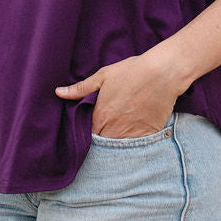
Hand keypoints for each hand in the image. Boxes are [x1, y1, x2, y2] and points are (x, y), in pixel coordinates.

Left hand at [55, 53, 177, 138]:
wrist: (162, 73)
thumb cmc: (132, 71)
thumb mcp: (103, 76)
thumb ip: (80, 88)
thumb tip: (58, 92)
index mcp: (100, 117)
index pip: (86, 136)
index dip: (86, 134)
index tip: (89, 129)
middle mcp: (114, 130)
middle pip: (101, 144)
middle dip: (101, 140)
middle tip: (104, 132)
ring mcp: (132, 134)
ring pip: (118, 148)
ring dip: (116, 143)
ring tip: (117, 134)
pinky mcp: (148, 135)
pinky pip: (136, 147)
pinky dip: (133, 144)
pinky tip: (133, 133)